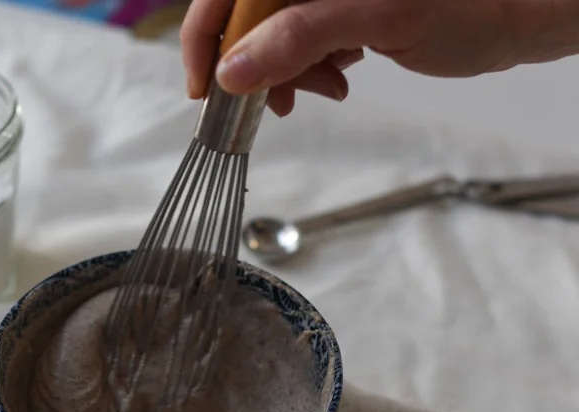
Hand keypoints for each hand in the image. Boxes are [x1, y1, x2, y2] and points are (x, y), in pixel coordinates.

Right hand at [181, 0, 572, 115]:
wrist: (506, 21)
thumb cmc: (462, 7)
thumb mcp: (375, 18)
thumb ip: (299, 35)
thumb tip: (235, 70)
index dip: (207, 37)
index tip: (205, 87)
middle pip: (247, 16)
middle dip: (256, 65)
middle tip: (277, 102)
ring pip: (272, 36)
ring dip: (288, 74)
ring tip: (326, 88)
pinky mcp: (336, 9)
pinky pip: (300, 42)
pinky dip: (311, 69)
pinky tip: (339, 78)